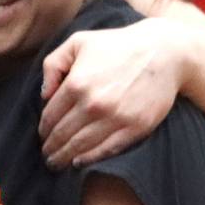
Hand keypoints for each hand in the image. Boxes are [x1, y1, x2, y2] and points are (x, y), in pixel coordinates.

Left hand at [39, 20, 179, 167]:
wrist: (163, 52)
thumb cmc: (118, 45)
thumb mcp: (78, 42)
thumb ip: (53, 64)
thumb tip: (44, 95)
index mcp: (77, 83)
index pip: (50, 115)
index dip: (43, 129)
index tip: (42, 136)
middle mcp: (94, 103)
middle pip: (62, 135)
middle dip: (50, 148)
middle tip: (46, 155)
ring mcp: (115, 118)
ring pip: (80, 146)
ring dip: (64, 158)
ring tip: (57, 163)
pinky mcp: (135, 128)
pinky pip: (106, 150)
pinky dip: (89, 159)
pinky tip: (79, 162)